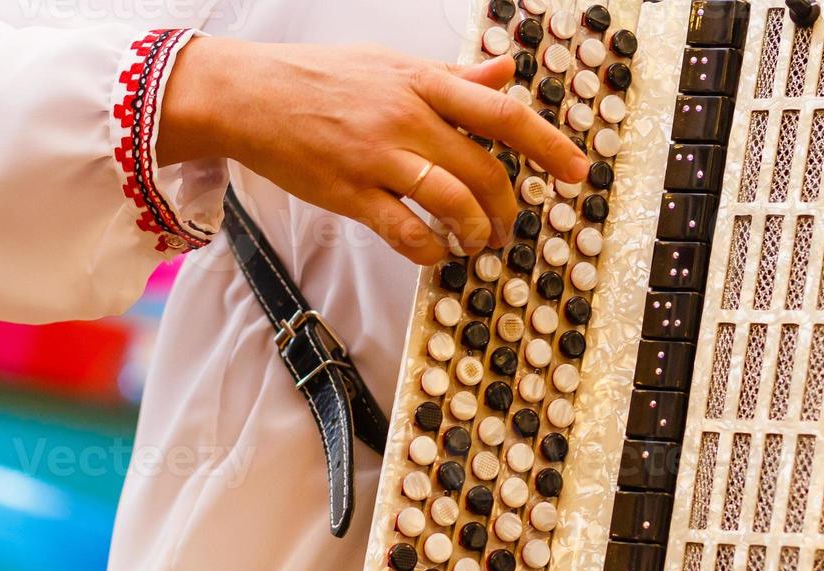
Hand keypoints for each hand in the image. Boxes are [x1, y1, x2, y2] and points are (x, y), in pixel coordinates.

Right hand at [159, 38, 589, 264]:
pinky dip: (430, 248)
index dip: (548, 145)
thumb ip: (452, 75)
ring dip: (475, 231)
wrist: (247, 93)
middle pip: (484, 168)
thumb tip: (506, 72)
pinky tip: (437, 254)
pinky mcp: (349, 191)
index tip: (577, 171)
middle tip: (509, 225)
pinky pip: (405, 229)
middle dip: (508, 206)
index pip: (503, 113)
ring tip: (477, 243)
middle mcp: (407, 117)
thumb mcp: (391, 63)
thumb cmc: (319, 77)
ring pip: (451, 201)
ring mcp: (377, 157)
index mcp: (422, 82)